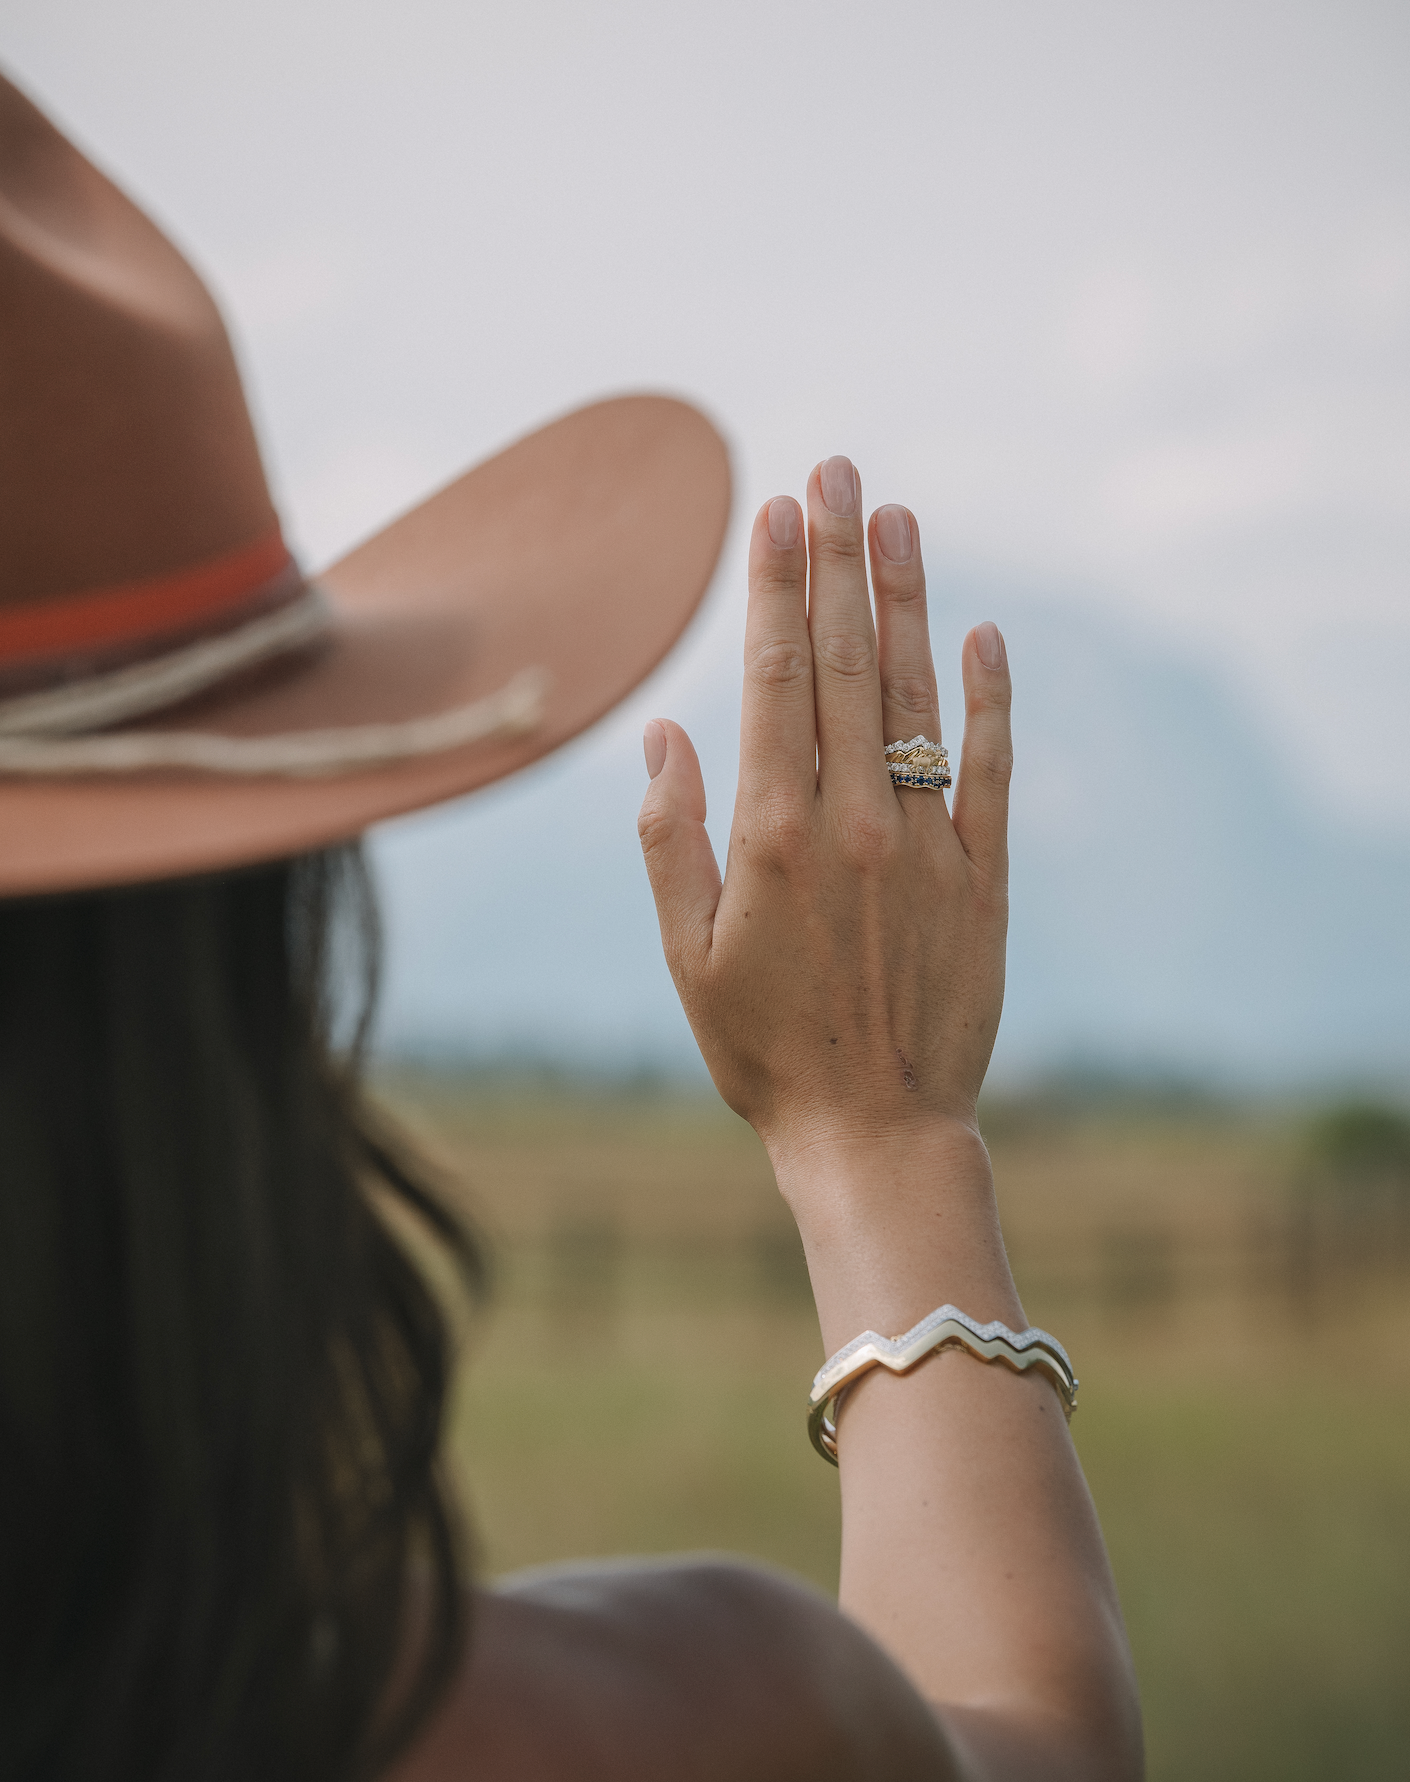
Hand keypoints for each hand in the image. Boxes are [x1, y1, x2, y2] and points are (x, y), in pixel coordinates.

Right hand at [637, 456, 1013, 1182]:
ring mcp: (926, 844)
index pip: (776, 676)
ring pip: (917, 696)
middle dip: (838, 557)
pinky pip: (990, 769)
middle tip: (837, 469)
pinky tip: (986, 633)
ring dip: (907, 600)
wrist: (876, 1134)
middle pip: (847, 661)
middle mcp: (852, 821)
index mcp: (770, 835)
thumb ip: (669, 839)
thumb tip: (664, 733)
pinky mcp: (984, 878)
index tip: (777, 508)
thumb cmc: (764, 1050)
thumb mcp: (686, 957)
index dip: (777, 584)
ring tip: (897, 517)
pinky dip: (989, 699)